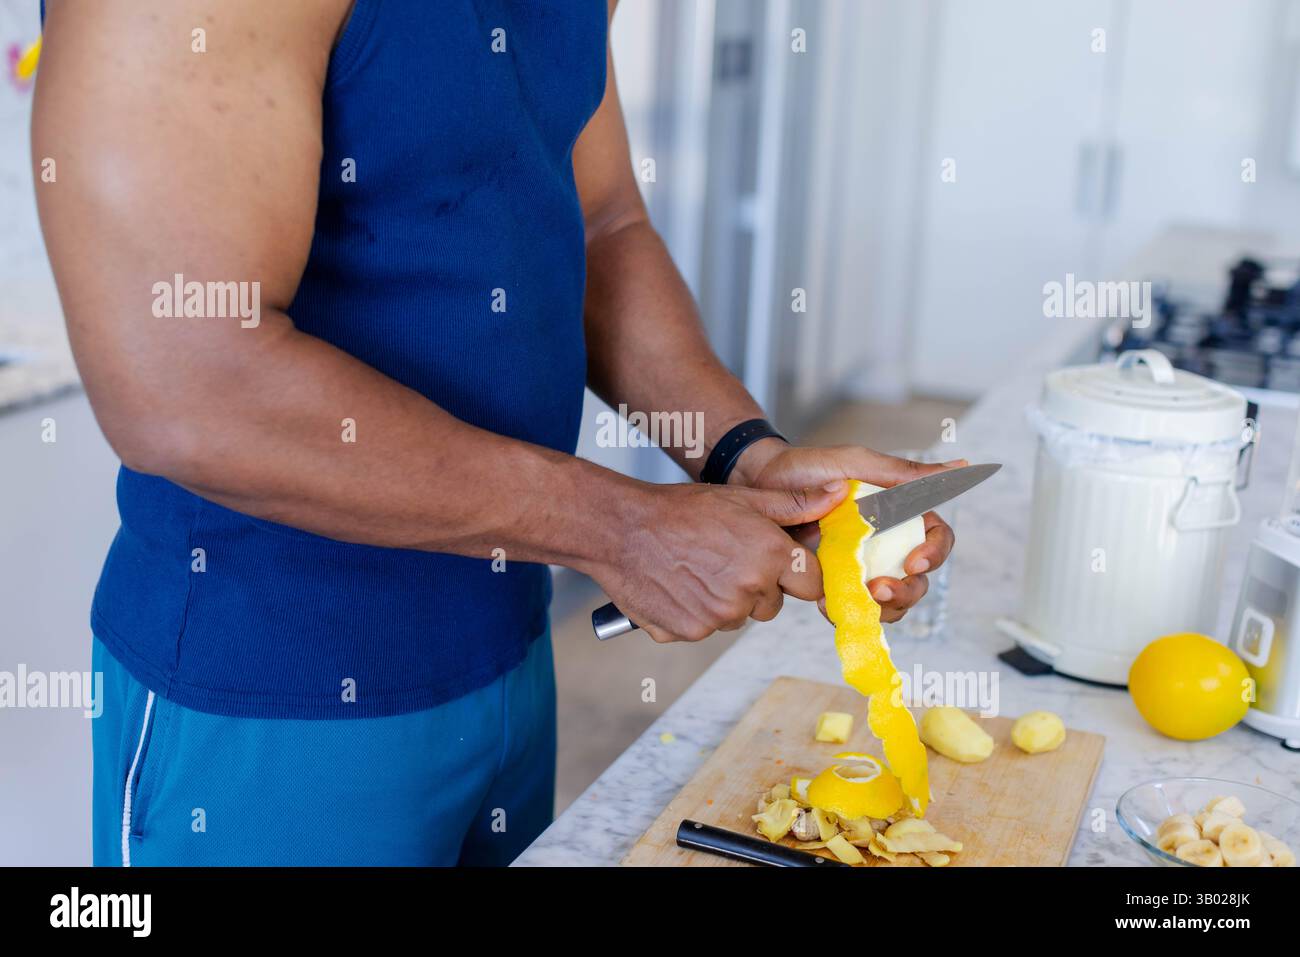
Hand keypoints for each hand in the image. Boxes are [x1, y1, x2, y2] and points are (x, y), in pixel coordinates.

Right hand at [587, 480, 847, 641]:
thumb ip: (795, 503)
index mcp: (770, 556)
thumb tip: (838, 494)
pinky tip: (679, 586)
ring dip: (725, 600)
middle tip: (724, 558)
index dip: (793, 573)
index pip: (810, 584)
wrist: (621, 529)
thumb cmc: (680, 510)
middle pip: (772, 604)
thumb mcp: (743, 498)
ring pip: (738, 617)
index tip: (774, 563)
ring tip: (697, 569)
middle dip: (756, 586)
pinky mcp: (691, 633)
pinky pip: (706, 629)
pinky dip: (695, 613)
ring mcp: (720, 616)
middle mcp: (750, 591)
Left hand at [733, 441, 961, 622]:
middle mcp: (885, 543)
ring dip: (881, 609)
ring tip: (856, 600)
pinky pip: (851, 607)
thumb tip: (962, 466)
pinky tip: (827, 604)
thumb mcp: (856, 464)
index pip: (936, 538)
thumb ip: (903, 473)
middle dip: (906, 591)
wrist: (759, 484)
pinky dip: (846, 612)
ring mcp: (860, 566)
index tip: (914, 561)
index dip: (934, 554)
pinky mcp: (833, 582)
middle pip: (918, 579)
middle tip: (879, 589)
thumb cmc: (808, 468)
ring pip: (890, 601)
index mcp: (899, 513)